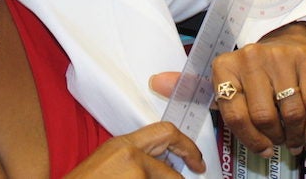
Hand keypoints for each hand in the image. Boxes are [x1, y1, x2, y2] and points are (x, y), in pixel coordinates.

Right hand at [62, 121, 205, 177]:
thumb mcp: (107, 164)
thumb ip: (133, 159)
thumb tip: (160, 166)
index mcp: (122, 145)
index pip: (165, 132)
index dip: (186, 145)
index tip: (195, 160)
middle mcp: (131, 156)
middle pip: (172, 169)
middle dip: (186, 172)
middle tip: (198, 173)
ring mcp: (135, 175)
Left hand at [151, 22, 305, 157]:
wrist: (280, 38)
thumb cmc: (247, 69)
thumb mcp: (218, 79)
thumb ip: (188, 86)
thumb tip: (154, 82)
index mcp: (224, 66)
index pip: (234, 114)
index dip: (250, 139)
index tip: (260, 148)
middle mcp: (250, 58)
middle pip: (264, 116)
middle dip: (273, 137)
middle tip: (277, 142)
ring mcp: (279, 58)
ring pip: (290, 112)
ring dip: (294, 134)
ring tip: (292, 139)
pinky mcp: (305, 60)